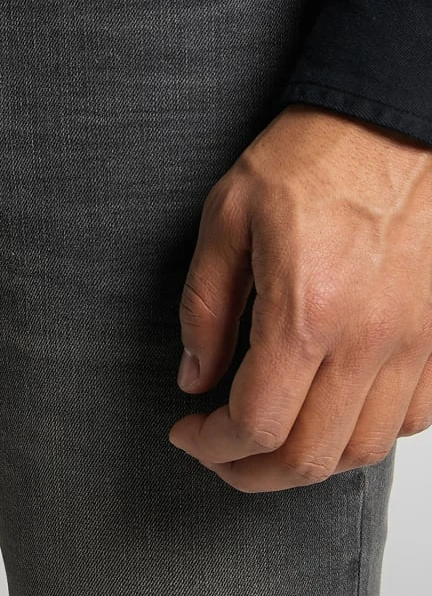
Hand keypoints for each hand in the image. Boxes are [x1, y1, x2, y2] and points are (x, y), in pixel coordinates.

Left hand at [168, 102, 431, 491]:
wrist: (388, 123)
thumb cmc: (310, 158)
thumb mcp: (227, 216)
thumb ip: (205, 305)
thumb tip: (194, 374)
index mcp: (305, 312)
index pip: (256, 424)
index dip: (211, 446)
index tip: (187, 432)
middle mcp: (366, 342)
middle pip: (311, 457)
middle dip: (250, 472)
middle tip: (216, 451)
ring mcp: (411, 344)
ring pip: (364, 450)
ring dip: (308, 462)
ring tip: (267, 440)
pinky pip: (411, 419)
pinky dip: (365, 433)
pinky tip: (330, 410)